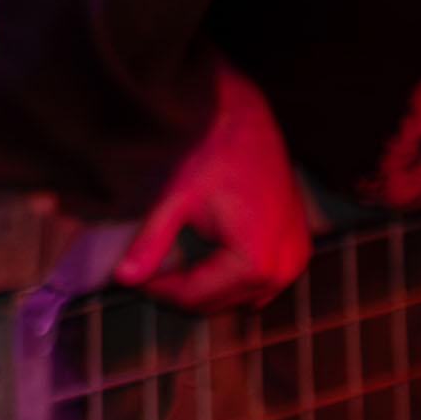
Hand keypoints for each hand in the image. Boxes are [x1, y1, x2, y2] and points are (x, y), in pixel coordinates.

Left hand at [117, 63, 310, 311]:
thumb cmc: (212, 154)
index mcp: (256, 261)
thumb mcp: (176, 199)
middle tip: (147, 271)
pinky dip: (232, 275)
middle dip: (183, 290)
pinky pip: (261, 280)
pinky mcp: (297, 248)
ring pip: (241, 294)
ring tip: (172, 263)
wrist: (246, 118)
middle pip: (220, 301)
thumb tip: (122, 279)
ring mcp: (295, 259)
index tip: (133, 277)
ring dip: (208, 286)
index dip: (160, 290)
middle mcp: (283, 269)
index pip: (197, 297)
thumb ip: (151, 242)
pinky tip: (205, 256)